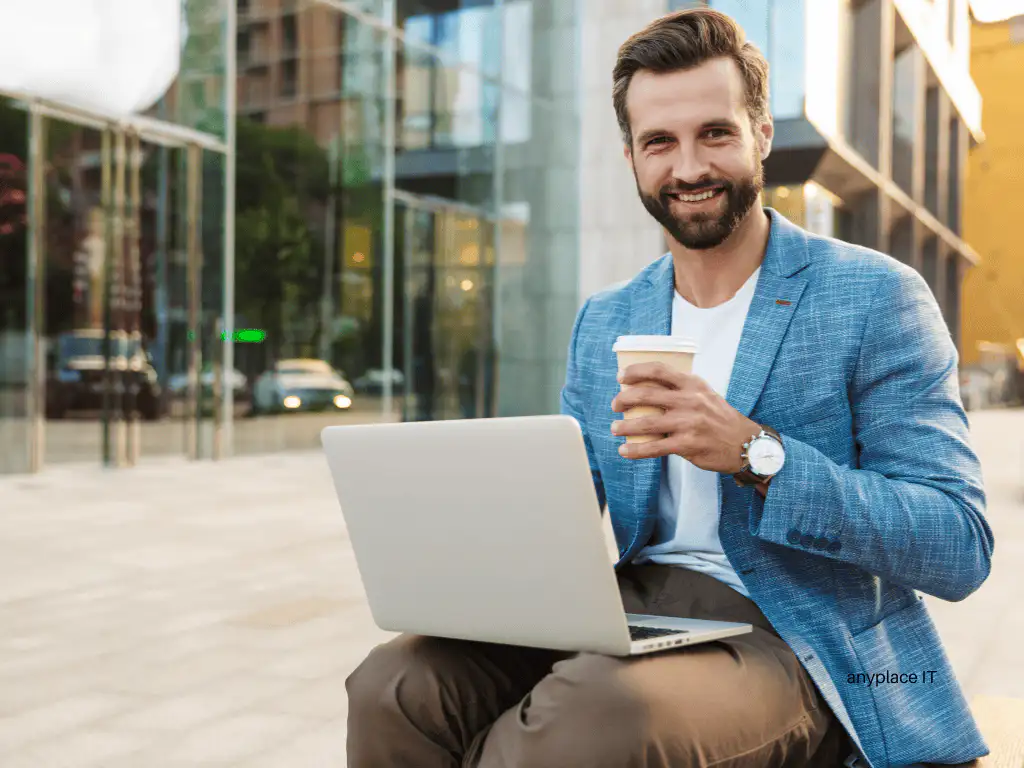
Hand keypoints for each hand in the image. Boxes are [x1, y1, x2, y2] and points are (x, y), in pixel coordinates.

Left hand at [610, 362, 762, 473]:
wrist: (745, 443)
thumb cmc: (718, 418)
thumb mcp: (704, 394)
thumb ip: (680, 390)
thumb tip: (644, 390)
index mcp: (693, 384)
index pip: (659, 370)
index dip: (636, 371)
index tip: (620, 376)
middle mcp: (690, 400)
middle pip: (647, 395)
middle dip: (624, 399)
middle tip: (615, 405)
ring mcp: (689, 423)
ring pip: (646, 423)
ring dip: (625, 426)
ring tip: (614, 428)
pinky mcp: (687, 445)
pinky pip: (654, 448)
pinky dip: (636, 450)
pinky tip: (624, 451)